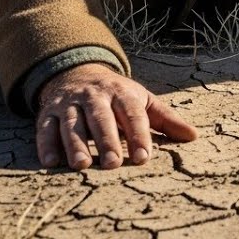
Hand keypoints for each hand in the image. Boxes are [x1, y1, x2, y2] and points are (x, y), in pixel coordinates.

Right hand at [36, 63, 198, 170]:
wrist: (78, 73)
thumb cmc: (118, 96)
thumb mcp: (143, 101)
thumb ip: (166, 119)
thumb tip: (194, 136)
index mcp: (123, 93)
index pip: (132, 114)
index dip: (139, 136)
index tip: (143, 158)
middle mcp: (95, 96)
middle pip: (101, 119)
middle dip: (107, 141)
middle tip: (113, 164)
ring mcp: (71, 103)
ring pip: (72, 124)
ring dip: (75, 144)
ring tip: (82, 165)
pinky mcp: (49, 111)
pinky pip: (45, 127)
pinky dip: (46, 144)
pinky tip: (51, 162)